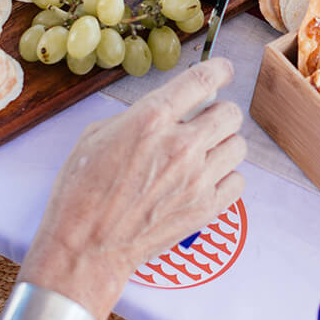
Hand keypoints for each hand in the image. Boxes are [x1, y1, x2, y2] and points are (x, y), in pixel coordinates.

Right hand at [18, 59, 245, 319]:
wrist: (85, 249)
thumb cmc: (81, 192)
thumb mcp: (97, 136)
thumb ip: (140, 116)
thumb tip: (171, 108)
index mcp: (150, 119)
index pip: (202, 80)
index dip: (219, 70)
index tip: (224, 70)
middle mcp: (180, 146)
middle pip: (229, 113)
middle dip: (218, 112)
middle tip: (204, 122)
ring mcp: (197, 179)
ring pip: (238, 145)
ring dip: (224, 145)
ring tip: (204, 154)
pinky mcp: (205, 209)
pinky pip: (238, 181)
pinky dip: (226, 178)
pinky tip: (206, 180)